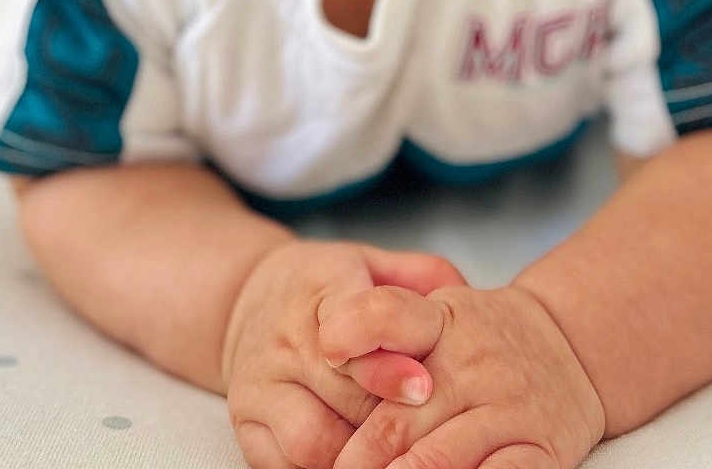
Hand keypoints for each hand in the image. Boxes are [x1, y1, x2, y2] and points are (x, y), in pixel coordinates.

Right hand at [220, 239, 467, 468]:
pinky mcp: (245, 424)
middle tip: (430, 434)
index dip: (387, 363)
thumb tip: (466, 292)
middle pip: (341, 392)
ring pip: (312, 440)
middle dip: (389, 418)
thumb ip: (418, 274)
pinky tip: (356, 463)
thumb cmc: (326, 287)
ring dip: (359, 455)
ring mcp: (260, 385)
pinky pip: (284, 466)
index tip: (423, 386)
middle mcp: (286, 338)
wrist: (249, 301)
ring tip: (396, 456)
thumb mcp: (369, 263)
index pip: (351, 323)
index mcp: (322, 288)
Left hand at [317, 281, 605, 468]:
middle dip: (355, 462)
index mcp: (442, 322)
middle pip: (396, 422)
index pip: (388, 317)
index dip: (351, 339)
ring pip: (439, 460)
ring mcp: (507, 407)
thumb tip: (329, 340)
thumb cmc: (483, 336)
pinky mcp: (540, 448)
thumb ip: (385, 321)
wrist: (569, 345)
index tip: (323, 362)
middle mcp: (472, 364)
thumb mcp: (437, 311)